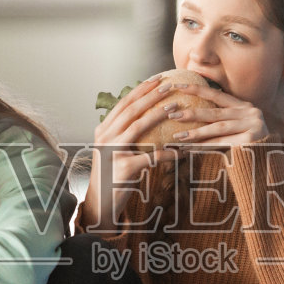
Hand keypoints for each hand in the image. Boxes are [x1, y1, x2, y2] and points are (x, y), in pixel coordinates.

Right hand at [84, 77, 179, 230]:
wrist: (100, 204)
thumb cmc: (112, 176)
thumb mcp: (112, 151)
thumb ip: (123, 134)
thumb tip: (144, 116)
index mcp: (103, 131)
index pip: (123, 104)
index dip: (140, 90)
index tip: (157, 79)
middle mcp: (105, 138)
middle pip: (130, 110)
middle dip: (150, 95)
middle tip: (169, 85)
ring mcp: (112, 152)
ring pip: (137, 127)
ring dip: (158, 114)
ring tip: (175, 106)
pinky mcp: (124, 168)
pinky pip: (152, 157)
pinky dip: (169, 153)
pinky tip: (183, 151)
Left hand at [158, 85, 268, 146]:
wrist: (265, 167)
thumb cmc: (244, 148)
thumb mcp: (233, 130)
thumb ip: (218, 120)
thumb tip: (186, 112)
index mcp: (244, 106)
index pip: (216, 94)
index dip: (195, 88)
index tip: (176, 86)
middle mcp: (250, 112)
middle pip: (215, 111)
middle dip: (191, 112)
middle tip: (171, 113)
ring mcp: (253, 125)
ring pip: (218, 127)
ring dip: (196, 132)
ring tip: (178, 136)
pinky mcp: (252, 139)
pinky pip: (223, 143)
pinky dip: (205, 146)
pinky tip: (190, 149)